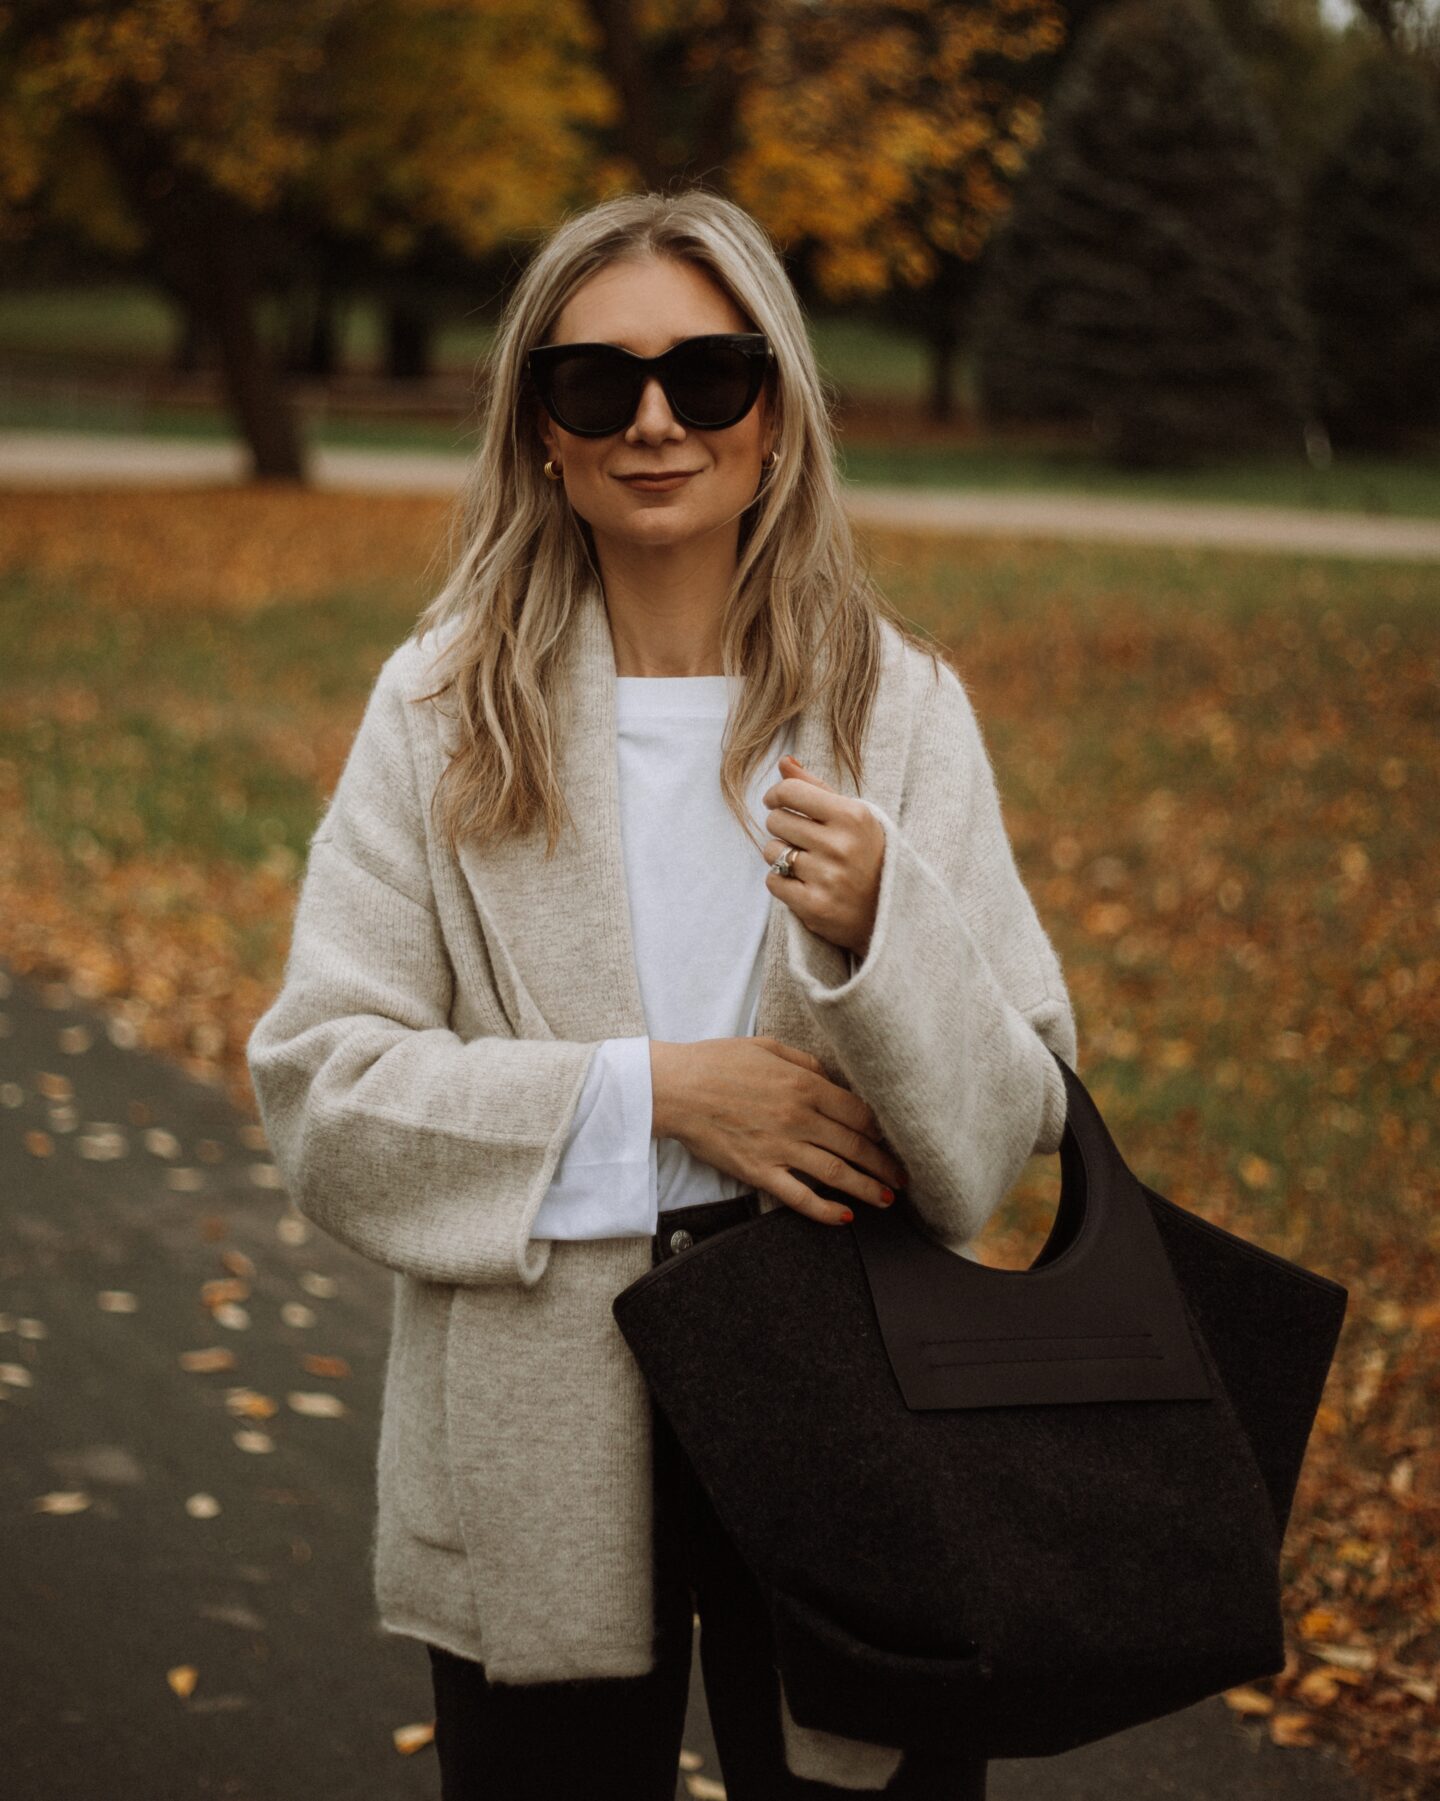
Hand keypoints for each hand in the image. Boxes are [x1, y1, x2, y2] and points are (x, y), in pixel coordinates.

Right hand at [650, 1037, 909, 1224]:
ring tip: (885, 1199)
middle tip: (903, 1177)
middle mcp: (799, 1117)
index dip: (881, 1130)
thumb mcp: (768, 1047)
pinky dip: (825, 1210)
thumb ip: (806, 1063)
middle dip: (884, 1164)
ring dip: (867, 1188)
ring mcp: (780, 1147)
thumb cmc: (717, 1062)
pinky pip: (799, 1197)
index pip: (858, 1112)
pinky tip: (844, 1217)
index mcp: (805, 1085)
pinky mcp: (759, 1172)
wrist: (675, 1088)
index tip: (894, 1140)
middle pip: (855, 1146)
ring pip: (836, 1174)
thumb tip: (831, 1080)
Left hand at [761, 754, 884, 959]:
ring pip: (771, 851)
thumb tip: (784, 761)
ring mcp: (827, 877)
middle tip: (799, 837)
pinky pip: (773, 881)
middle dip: (781, 827)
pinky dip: (782, 882)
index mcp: (852, 816)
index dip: (776, 795)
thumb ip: (816, 788)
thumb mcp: (853, 817)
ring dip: (780, 856)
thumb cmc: (866, 856)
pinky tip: (803, 883)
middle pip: (776, 820)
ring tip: (804, 862)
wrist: (888, 912)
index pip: (790, 791)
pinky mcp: (814, 905)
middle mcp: (840, 845)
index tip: (776, 801)